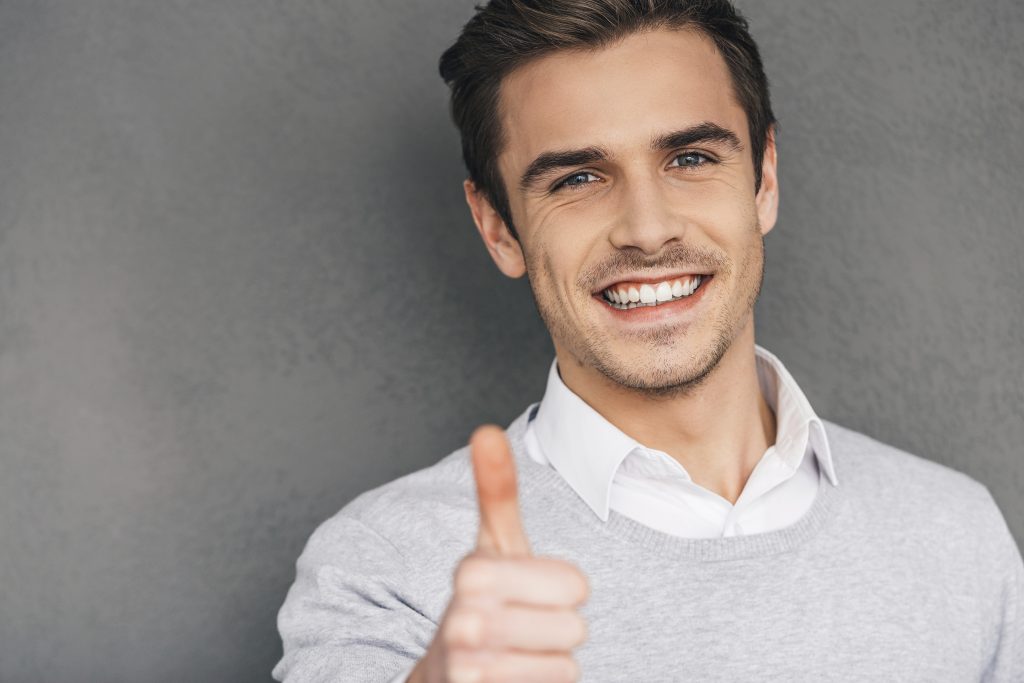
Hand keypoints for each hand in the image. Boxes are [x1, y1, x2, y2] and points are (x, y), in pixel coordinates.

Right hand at [408, 425, 589, 681]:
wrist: (446, 673)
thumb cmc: (483, 602)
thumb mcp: (492, 547)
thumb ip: (495, 490)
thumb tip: (486, 430)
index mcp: (472, 571)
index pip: (576, 584)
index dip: (561, 590)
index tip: (528, 591)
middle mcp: (465, 618)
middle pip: (574, 625)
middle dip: (557, 628)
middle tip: (524, 624)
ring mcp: (471, 665)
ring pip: (567, 662)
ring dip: (551, 659)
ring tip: (518, 650)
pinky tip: (516, 675)